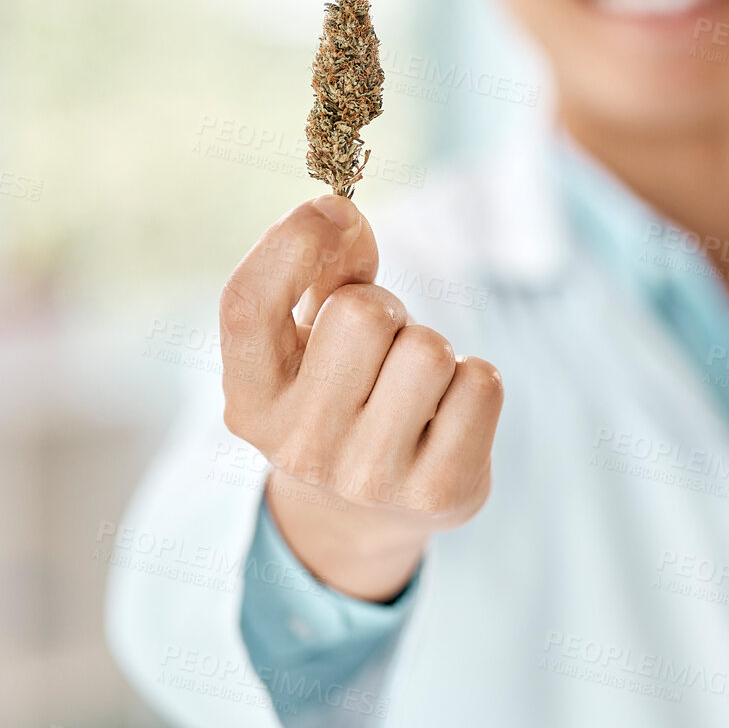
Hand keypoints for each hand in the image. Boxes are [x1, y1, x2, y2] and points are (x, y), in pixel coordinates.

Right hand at [219, 194, 502, 599]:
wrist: (367, 514)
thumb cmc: (340, 392)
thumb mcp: (309, 336)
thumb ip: (323, 267)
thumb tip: (343, 216)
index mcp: (249, 399)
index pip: (247, 303)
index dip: (292, 241)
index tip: (331, 213)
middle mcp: (297, 446)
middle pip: (363, 314)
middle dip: (387, 309)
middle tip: (382, 349)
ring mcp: (368, 477)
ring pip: (428, 350)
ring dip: (432, 349)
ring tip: (413, 385)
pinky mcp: (437, 492)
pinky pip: (480, 385)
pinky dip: (474, 382)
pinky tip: (447, 414)